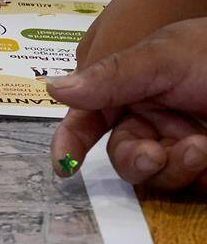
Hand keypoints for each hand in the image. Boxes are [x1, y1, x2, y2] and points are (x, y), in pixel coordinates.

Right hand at [48, 18, 206, 190]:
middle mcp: (154, 120)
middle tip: (154, 156)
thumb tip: (52, 88)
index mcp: (132, 91)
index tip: (65, 167)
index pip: (88, 122)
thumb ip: (111, 76)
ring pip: (157, 178)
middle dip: (136, 160)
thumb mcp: (164, 56)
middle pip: (122, 158)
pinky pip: (193, 186)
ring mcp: (183, 143)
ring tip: (202, 149)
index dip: (70, 145)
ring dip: (175, 168)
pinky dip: (202, 177)